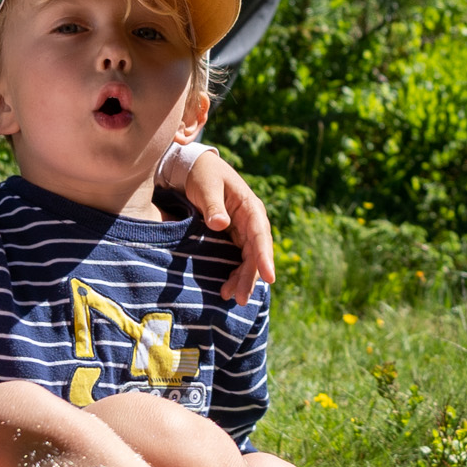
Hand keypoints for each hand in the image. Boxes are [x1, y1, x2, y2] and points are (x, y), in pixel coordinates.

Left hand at [163, 143, 277, 292]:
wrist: (197, 168)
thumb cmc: (204, 174)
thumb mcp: (207, 185)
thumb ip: (212, 204)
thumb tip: (220, 224)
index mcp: (250, 207)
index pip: (260, 235)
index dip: (265, 257)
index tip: (269, 277)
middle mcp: (252, 221)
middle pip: (256, 253)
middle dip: (251, 276)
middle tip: (240, 298)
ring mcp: (244, 231)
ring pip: (249, 259)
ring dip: (243, 279)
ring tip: (232, 298)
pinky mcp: (234, 237)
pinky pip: (239, 259)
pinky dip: (235, 274)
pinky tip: (227, 288)